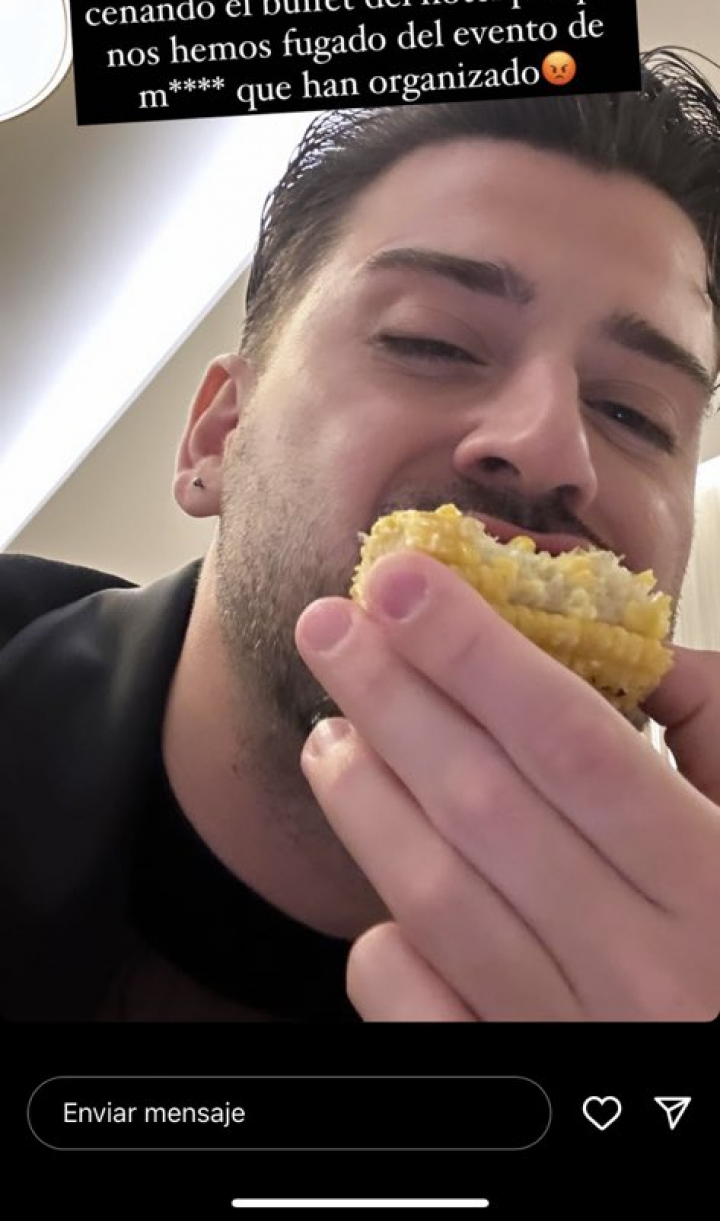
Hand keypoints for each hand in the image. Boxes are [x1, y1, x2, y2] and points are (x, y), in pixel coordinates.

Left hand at [295, 552, 719, 1021]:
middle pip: (482, 806)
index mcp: (713, 889)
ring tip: (331, 733)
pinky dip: (383, 941)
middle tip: (329, 626)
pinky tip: (383, 891)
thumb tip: (636, 651)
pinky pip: (416, 1005)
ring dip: (364, 802)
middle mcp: (640, 968)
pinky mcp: (517, 1082)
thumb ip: (715, 734)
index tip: (402, 581)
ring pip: (433, 900)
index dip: (475, 653)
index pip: (571, 742)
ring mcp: (573, 1035)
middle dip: (391, 699)